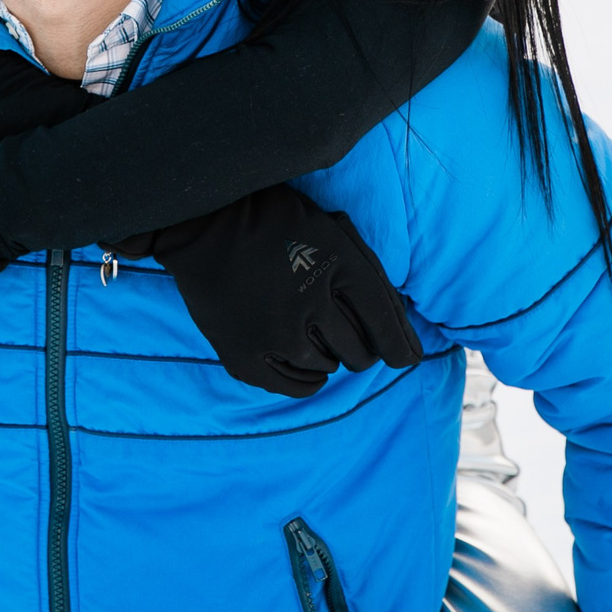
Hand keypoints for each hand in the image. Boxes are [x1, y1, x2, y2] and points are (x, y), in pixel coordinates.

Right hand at [115, 185, 422, 397]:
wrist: (206, 225)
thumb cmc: (280, 225)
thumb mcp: (334, 231)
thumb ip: (372, 278)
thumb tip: (406, 338)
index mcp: (336, 267)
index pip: (384, 323)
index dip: (401, 346)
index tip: (405, 358)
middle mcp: (308, 305)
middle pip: (360, 353)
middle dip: (361, 345)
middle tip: (341, 326)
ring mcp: (275, 335)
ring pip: (330, 368)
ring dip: (330, 354)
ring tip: (309, 327)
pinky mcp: (247, 357)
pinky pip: (300, 386)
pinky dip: (308, 374)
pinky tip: (300, 353)